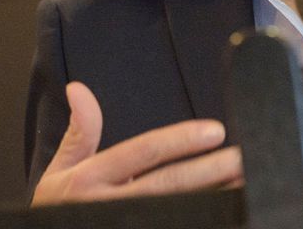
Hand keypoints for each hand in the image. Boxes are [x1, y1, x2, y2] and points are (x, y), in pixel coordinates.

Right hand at [31, 82, 242, 205]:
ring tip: (245, 181)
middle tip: (242, 157)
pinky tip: (226, 208)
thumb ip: (79, 132)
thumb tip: (78, 88)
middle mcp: (109, 204)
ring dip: (215, 197)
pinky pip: (177, 224)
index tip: (214, 131)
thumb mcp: (59, 171)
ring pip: (179, 210)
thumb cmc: (56, 211)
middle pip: (168, 185)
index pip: (143, 153)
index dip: (180, 141)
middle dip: (210, 171)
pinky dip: (202, 216)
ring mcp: (124, 224)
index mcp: (91, 179)